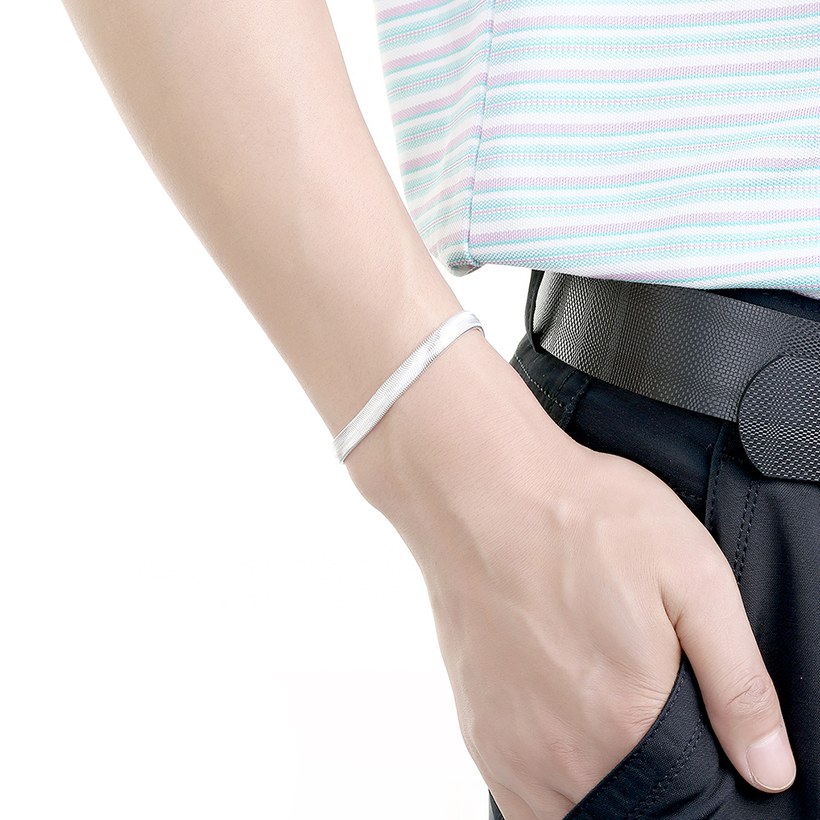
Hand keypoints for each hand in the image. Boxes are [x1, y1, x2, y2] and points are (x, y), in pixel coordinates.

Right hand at [346, 332, 795, 818]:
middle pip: (621, 812)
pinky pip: (516, 794)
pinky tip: (558, 725)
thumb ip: (737, 684)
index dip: (692, 789)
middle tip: (646, 724)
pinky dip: (546, 780)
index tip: (689, 750)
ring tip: (604, 723)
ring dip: (593, 789)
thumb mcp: (692, 578)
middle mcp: (559, 753)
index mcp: (625, 725)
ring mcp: (507, 744)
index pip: (678, 808)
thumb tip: (769, 767)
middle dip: (647, 787)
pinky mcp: (474, 723)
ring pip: (563, 812)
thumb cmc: (578, 517)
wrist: (480, 488)